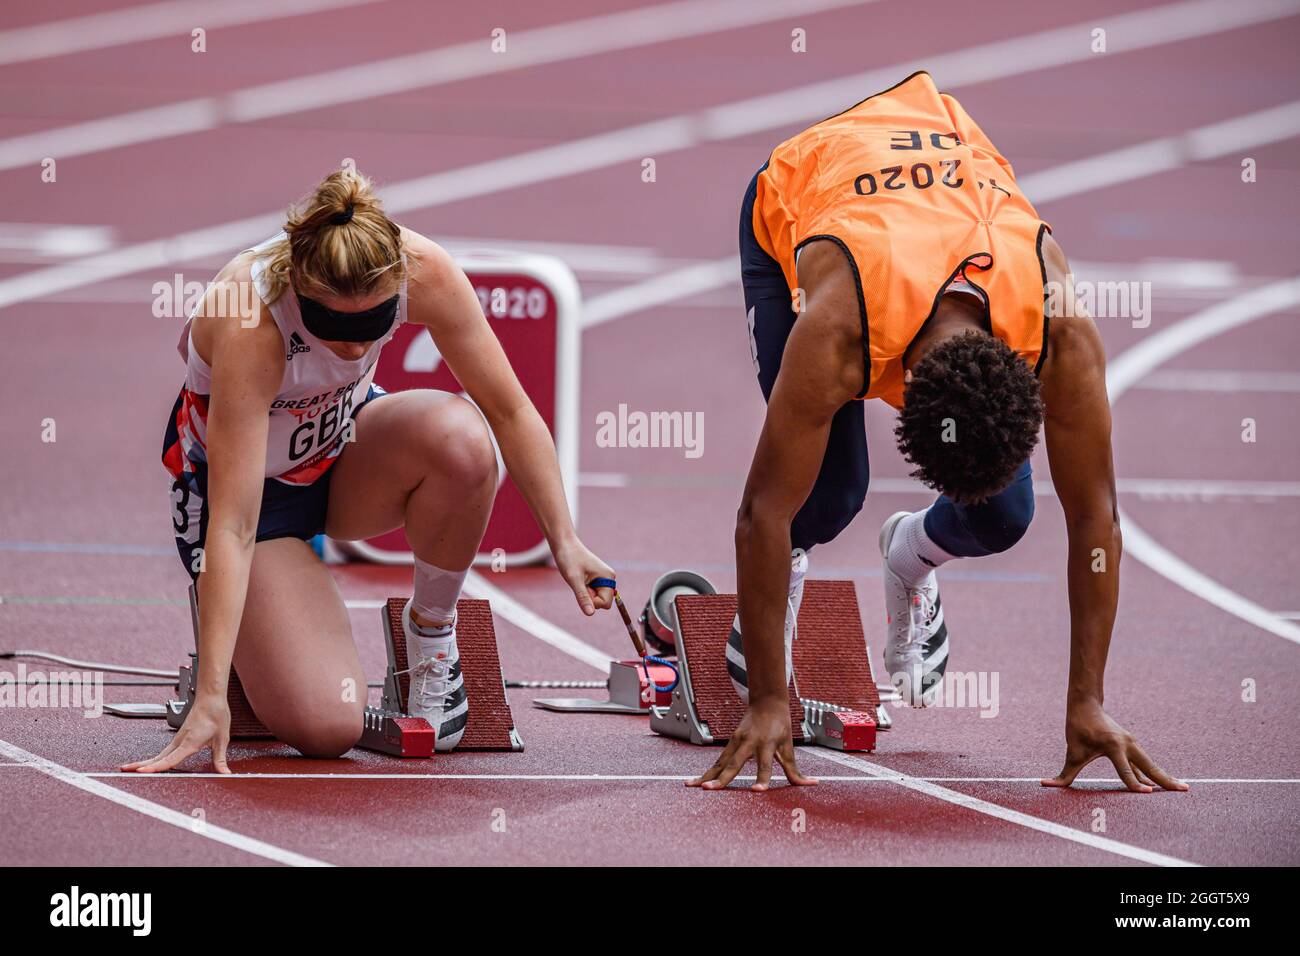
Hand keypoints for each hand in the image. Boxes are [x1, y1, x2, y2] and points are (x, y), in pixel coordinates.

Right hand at [121, 692, 231, 773]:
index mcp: (190, 742)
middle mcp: (180, 741)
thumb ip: (220, 758)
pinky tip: (150, 764)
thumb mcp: (222, 739)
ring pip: (158, 754)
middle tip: (125, 771)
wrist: (211, 697)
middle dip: (141, 765)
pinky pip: (164, 751)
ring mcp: (177, 739)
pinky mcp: (178, 738)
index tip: (143, 772)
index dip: (157, 767)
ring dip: (145, 762)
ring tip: (130, 769)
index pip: (170, 759)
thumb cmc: (216, 714)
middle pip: (158, 757)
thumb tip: (224, 773)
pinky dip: (154, 759)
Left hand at [552, 537, 614, 615]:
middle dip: (589, 597)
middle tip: (579, 582)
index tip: (582, 589)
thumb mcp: (574, 580)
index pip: (606, 603)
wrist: (564, 544)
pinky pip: (592, 593)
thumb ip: (583, 597)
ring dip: (585, 593)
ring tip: (578, 579)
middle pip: (602, 602)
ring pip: (596, 598)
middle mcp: (608, 578)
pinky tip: (579, 578)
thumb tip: (590, 614)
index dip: (593, 602)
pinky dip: (583, 589)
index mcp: (608, 577)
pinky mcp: (596, 579)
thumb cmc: (569, 559)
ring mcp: (603, 578)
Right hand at [687, 696, 817, 791]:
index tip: (758, 790)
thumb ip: (794, 770)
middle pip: (734, 763)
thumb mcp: (788, 746)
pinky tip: (697, 781)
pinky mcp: (730, 742)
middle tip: (710, 790)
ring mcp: (736, 740)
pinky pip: (719, 760)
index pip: (765, 764)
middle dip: (722, 778)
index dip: (762, 778)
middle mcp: (749, 742)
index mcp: (766, 743)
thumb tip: (812, 784)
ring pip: (720, 762)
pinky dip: (708, 771)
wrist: (767, 701)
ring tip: (692, 786)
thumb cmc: (780, 724)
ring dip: (707, 775)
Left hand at [1041, 698, 1186, 792]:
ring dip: (1165, 777)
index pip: (1125, 770)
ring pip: (1150, 765)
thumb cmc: (1078, 728)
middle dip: (1164, 779)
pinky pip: (1145, 763)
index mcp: (1113, 745)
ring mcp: (1132, 744)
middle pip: (1149, 766)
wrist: (1086, 705)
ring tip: (1182, 788)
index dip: (1134, 783)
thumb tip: (1045, 785)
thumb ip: (1063, 773)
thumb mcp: (1071, 752)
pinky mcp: (1132, 746)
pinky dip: (1155, 773)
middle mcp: (1127, 744)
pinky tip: (1164, 784)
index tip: (1146, 794)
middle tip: (1183, 790)